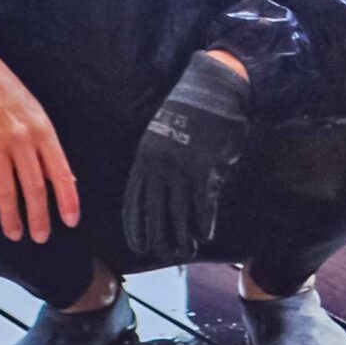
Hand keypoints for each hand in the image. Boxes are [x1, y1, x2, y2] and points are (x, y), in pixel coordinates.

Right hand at [0, 47, 79, 245]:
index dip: (67, 200)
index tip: (70, 221)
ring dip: (11, 218)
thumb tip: (62, 179)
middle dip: (38, 218)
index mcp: (42, 132)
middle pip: (33, 189)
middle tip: (40, 236)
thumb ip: (47, 147)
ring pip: (5, 192)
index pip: (60, 173)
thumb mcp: (37, 115)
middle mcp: (21, 141)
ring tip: (15, 234)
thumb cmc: (9, 95)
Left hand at [121, 51, 250, 264]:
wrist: (212, 89)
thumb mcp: (161, 135)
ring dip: (182, 236)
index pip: (133, 202)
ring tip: (185, 251)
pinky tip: (205, 235)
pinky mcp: (205, 169)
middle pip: (154, 213)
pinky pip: (202, 204)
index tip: (138, 246)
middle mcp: (159, 167)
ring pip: (178, 213)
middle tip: (164, 254)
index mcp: (145, 159)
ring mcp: (182, 169)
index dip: (135, 227)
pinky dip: (203, 222)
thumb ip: (157, 163)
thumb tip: (159, 190)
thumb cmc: (189, 113)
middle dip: (157, 238)